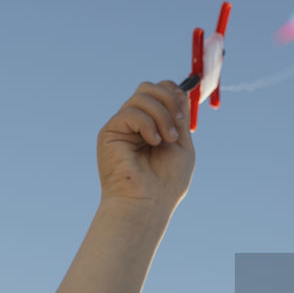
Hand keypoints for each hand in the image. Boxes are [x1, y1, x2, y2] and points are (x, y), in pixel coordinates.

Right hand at [97, 82, 195, 210]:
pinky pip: (130, 112)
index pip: (158, 92)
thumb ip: (179, 118)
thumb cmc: (166, 183)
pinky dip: (147, 123)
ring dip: (162, 115)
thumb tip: (180, 90)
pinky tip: (152, 142)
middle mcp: (134, 124)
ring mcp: (122, 127)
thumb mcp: (181, 144)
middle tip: (177, 127)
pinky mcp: (110, 133)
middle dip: (168, 100)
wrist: (148, 204)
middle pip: (148, 88)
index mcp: (152, 125)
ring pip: (141, 97)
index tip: (183, 114)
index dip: (172, 93)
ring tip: (167, 140)